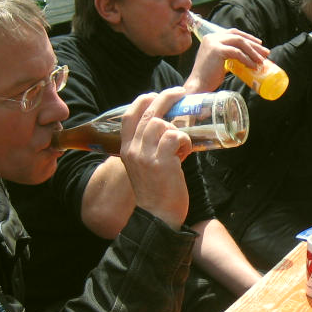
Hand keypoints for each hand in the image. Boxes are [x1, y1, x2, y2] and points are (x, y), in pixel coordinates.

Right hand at [118, 88, 192, 230]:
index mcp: (126, 149)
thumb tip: (167, 133)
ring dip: (178, 129)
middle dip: (166, 97)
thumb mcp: (143, 168)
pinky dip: (185, 141)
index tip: (155, 94)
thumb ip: (149, 150)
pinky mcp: (163, 162)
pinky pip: (176, 137)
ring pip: (163, 124)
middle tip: (180, 92)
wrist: (157, 218)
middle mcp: (133, 149)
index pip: (129, 115)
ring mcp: (147, 155)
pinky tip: (186, 153)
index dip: (143, 100)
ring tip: (182, 144)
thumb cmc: (155, 193)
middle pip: (149, 113)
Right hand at [186, 28, 269, 92]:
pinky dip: (247, 59)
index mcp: (212, 38)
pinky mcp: (216, 50)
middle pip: (238, 36)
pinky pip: (236, 53)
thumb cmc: (209, 77)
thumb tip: (246, 58)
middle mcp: (212, 37)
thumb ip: (229, 56)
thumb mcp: (220, 61)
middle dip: (254, 45)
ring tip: (261, 61)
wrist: (198, 85)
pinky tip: (253, 66)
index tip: (259, 44)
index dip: (248, 37)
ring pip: (239, 42)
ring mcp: (214, 42)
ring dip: (253, 51)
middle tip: (266, 53)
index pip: (234, 33)